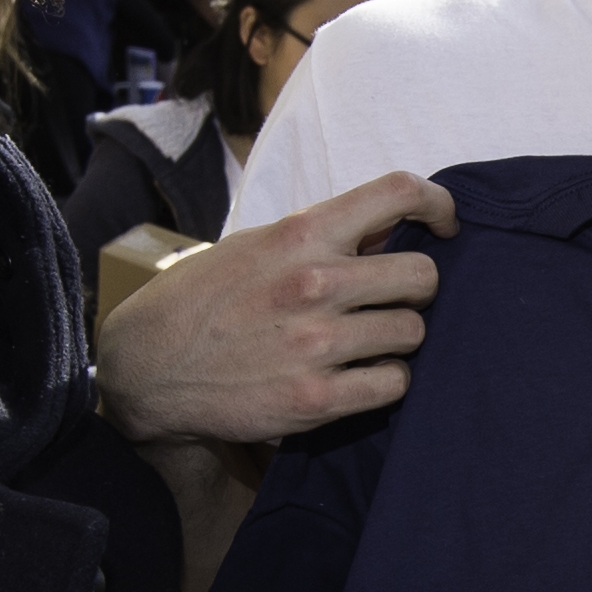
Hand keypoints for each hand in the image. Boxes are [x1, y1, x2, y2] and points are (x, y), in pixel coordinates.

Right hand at [94, 171, 452, 446]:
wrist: (148, 367)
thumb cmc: (205, 300)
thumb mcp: (255, 246)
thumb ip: (318, 237)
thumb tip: (384, 233)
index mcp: (300, 234)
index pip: (397, 192)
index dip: (437, 204)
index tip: (444, 224)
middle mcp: (314, 283)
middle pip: (423, 276)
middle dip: (417, 288)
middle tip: (393, 300)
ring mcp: (317, 344)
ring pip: (413, 333)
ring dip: (398, 338)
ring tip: (367, 342)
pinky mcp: (315, 399)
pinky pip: (394, 384)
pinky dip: (386, 381)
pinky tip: (360, 377)